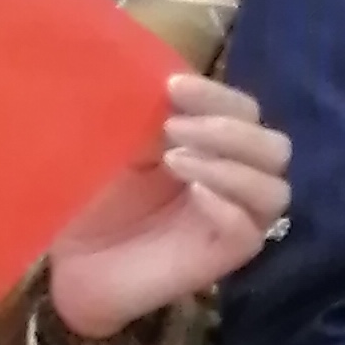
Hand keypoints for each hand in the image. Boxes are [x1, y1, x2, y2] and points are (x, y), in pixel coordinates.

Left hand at [45, 74, 287, 340]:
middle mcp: (234, 181)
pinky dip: (227, 206)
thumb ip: (152, 115)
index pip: (245, 111)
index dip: (217, 94)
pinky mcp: (224, 258)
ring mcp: (233, 221)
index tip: (173, 86)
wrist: (69, 261)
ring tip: (175, 161)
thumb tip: (169, 83)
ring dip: (230, 166)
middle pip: (275, 147)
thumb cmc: (93, 198)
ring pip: (275, 190)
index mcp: (214, 147)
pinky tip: (194, 194)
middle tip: (173, 129)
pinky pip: (250, 231)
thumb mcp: (119, 143)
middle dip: (228, 130)